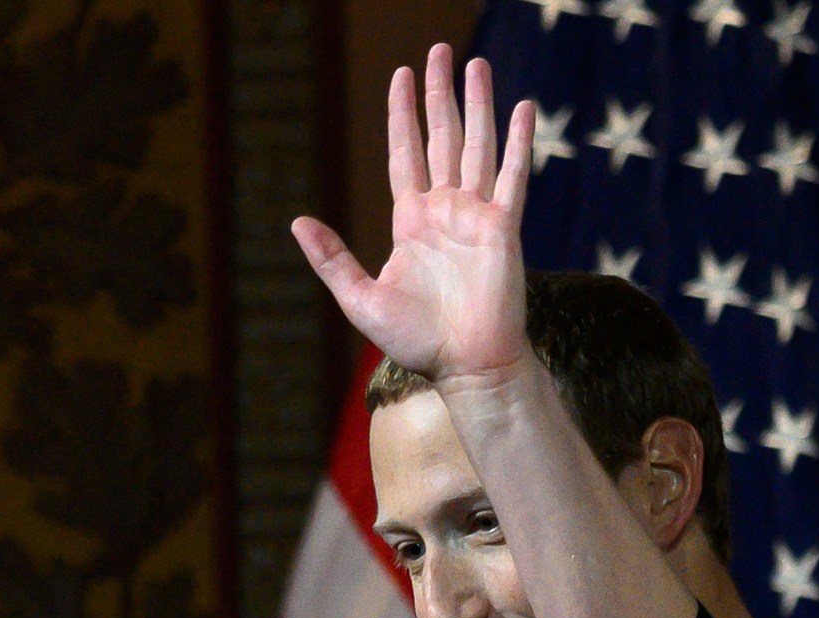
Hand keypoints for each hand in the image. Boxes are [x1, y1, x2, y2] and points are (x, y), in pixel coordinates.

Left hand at [291, 45, 535, 385]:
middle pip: (442, 137)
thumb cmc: (417, 342)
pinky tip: (521, 108)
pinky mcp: (503, 228)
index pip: (406, 152)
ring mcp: (476, 216)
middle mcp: (445, 210)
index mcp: (411, 221)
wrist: (467, 366)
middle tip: (439, 51)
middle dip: (439, 93)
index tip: (402, 75)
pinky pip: (513, 176)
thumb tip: (296, 221)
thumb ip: (332, 259)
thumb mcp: (360, 298)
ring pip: (477, 145)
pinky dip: (518, 142)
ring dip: (477, 103)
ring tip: (476, 63)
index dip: (403, 113)